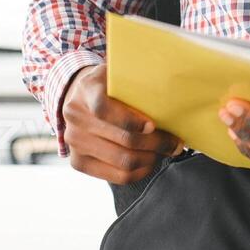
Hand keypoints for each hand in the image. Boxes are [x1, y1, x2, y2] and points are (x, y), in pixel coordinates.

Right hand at [62, 64, 182, 183]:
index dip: (131, 120)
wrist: (80, 98)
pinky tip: (150, 161)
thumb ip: (138, 80)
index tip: (152, 124)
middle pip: (123, 139)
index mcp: (87, 89)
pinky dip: (141, 171)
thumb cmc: (111, 86)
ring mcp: (74, 141)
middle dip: (157, 143)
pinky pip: (118, 177)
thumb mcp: (120, 73)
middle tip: (175, 142)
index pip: (104, 107)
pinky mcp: (78, 162)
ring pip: (124, 161)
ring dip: (152, 158)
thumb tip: (173, 97)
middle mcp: (76, 116)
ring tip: (164, 151)